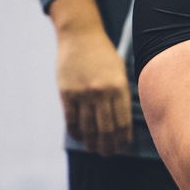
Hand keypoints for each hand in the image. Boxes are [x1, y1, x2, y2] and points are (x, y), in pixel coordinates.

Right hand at [52, 0, 132, 154]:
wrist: (80, 35)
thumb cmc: (103, 54)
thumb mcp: (119, 71)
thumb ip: (121, 94)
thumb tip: (123, 123)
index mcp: (119, 87)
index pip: (122, 121)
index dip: (122, 138)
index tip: (122, 147)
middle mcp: (101, 92)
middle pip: (106, 129)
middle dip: (108, 145)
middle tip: (108, 154)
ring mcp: (82, 93)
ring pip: (88, 127)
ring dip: (92, 142)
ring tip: (94, 149)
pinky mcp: (66, 93)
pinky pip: (71, 119)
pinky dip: (76, 132)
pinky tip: (80, 137)